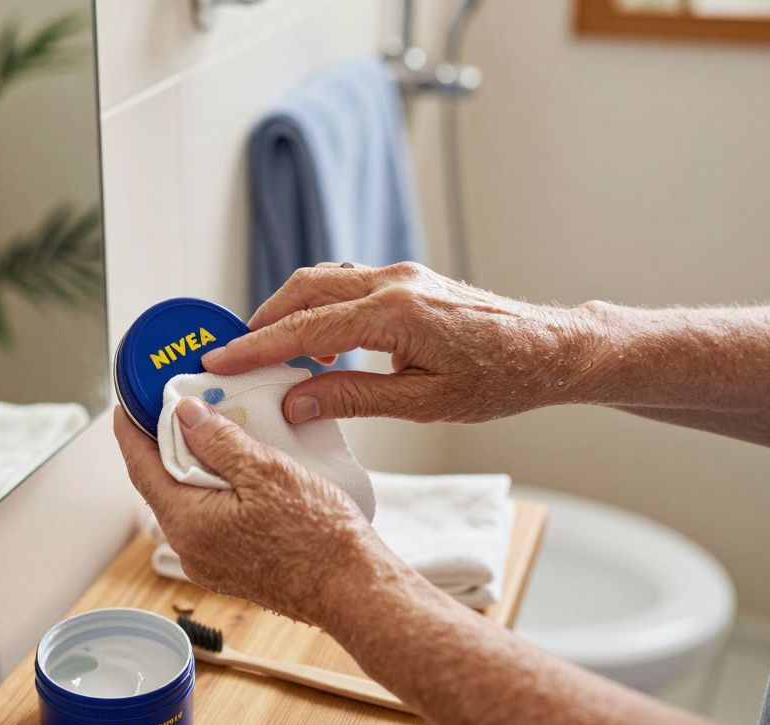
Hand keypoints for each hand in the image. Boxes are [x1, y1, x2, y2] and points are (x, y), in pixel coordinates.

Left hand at [113, 404, 384, 627]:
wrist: (354, 589)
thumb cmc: (319, 537)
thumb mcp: (265, 471)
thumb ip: (218, 440)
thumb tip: (184, 415)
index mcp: (188, 523)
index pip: (140, 468)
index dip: (131, 431)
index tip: (127, 404)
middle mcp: (190, 548)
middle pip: (162, 484)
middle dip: (167, 444)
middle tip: (178, 408)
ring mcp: (210, 562)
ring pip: (189, 502)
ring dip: (196, 467)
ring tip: (214, 431)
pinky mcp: (232, 568)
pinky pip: (210, 520)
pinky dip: (215, 491)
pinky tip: (240, 471)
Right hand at [202, 262, 598, 423]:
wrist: (550, 351)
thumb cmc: (499, 380)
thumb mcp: (422, 403)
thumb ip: (351, 398)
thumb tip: (296, 403)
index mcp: (394, 313)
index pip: (305, 328)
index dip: (256, 346)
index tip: (219, 359)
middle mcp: (393, 282)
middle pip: (303, 290)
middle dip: (262, 321)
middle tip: (235, 355)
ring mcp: (401, 275)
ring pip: (322, 283)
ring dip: (289, 312)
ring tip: (271, 355)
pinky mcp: (408, 280)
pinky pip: (346, 287)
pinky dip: (319, 310)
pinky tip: (321, 347)